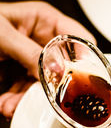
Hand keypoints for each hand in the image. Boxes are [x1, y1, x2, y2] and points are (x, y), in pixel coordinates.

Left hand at [0, 1, 94, 117]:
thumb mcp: (2, 34)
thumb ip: (30, 52)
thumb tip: (56, 71)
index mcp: (43, 21)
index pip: (78, 39)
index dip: (85, 59)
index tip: (82, 78)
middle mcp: (39, 40)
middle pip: (61, 69)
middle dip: (49, 88)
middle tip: (44, 100)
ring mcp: (27, 58)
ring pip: (41, 85)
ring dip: (26, 99)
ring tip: (12, 106)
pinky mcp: (14, 73)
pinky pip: (22, 90)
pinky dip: (13, 101)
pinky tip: (5, 104)